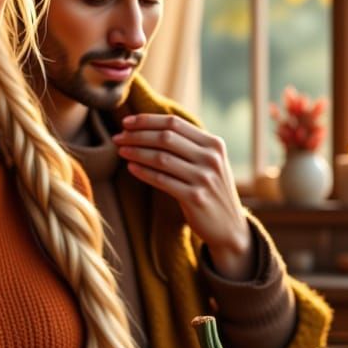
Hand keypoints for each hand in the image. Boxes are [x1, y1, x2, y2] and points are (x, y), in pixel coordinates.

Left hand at [112, 114, 252, 278]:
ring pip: (161, 158)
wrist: (229, 227)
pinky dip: (143, 172)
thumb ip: (190, 145)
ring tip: (121, 150)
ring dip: (136, 152)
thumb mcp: (209, 163)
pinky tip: (130, 168)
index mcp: (214, 144)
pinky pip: (162, 180)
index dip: (147, 120)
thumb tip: (150, 126)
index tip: (126, 122)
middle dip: (137, 135)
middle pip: (166, 137)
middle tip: (117, 137)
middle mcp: (211, 158)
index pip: (174, 123)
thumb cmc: (211, 191)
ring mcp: (204, 178)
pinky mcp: (195, 197)